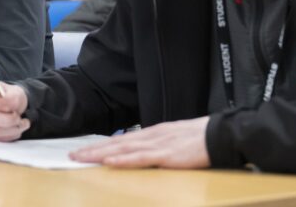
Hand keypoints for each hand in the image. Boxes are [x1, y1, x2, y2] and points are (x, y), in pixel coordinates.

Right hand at [0, 80, 29, 140]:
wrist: (11, 107)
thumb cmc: (11, 97)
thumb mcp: (16, 92)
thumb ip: (14, 97)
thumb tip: (11, 105)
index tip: (12, 107)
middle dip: (5, 120)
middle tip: (18, 118)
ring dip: (11, 129)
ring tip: (21, 124)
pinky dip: (9, 136)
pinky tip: (15, 129)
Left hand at [70, 117, 210, 168]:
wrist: (223, 134)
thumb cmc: (202, 139)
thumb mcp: (175, 139)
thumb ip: (159, 145)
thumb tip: (145, 152)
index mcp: (153, 133)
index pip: (122, 139)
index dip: (101, 145)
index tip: (84, 150)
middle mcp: (151, 136)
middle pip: (116, 143)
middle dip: (93, 150)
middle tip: (72, 155)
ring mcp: (158, 145)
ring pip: (122, 150)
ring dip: (100, 154)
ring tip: (82, 158)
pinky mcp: (167, 155)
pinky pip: (141, 158)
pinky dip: (124, 160)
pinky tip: (109, 162)